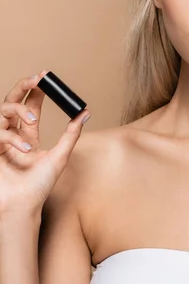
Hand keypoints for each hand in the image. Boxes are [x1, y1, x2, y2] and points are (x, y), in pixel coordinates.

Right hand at [0, 71, 90, 218]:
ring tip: (35, 118)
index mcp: (28, 135)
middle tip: (37, 79)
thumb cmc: (39, 186)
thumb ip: (71, 134)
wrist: (24, 206)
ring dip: (21, 110)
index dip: (36, 90)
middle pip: (12, 101)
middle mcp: (13, 134)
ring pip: (3, 111)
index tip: (46, 77)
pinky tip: (26, 149)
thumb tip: (85, 113)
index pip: (30, 105)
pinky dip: (13, 138)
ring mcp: (0, 141)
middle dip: (23, 86)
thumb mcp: (60, 156)